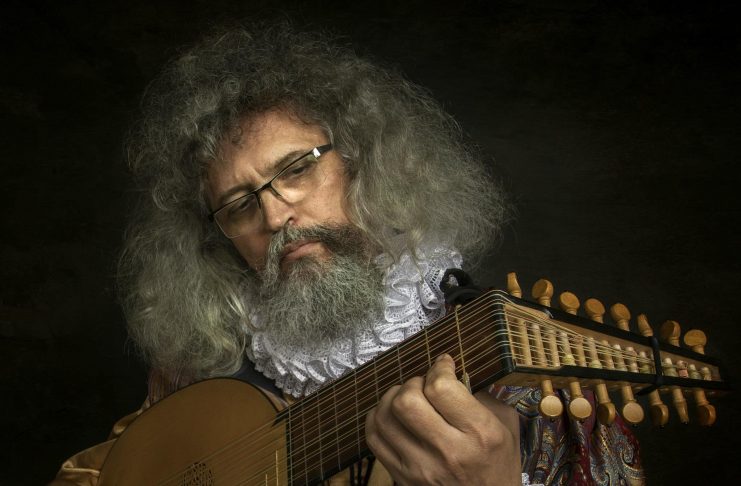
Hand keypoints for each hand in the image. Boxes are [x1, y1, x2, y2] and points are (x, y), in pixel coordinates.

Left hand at [365, 354, 520, 484]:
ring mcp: (421, 467)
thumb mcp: (505, 427)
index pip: (441, 388)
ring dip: (393, 397)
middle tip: (425, 385)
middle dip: (414, 382)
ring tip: (408, 398)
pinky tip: (392, 414)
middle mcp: (448, 451)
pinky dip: (377, 417)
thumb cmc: (497, 465)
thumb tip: (453, 372)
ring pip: (384, 416)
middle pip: (407, 401)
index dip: (438, 367)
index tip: (443, 364)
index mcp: (479, 434)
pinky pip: (373, 437)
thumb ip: (482, 395)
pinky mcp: (402, 477)